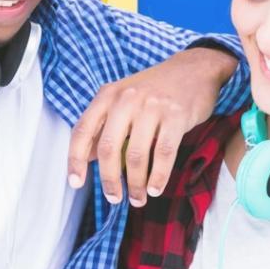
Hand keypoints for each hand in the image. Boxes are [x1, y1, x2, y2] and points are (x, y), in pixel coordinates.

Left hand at [67, 46, 236, 206]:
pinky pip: (163, 153)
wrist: (194, 69)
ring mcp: (152, 107)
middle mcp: (126, 99)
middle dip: (109, 179)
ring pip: (136, 155)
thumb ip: (104, 125)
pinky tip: (155, 188)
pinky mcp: (176, 116)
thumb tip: (87, 156)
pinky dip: (158, 176)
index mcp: (108, 95)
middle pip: (108, 148)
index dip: (75, 160)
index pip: (82, 130)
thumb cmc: (155, 88)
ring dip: (136, 184)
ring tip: (137, 198)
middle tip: (114, 197)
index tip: (75, 182)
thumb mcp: (123, 99)